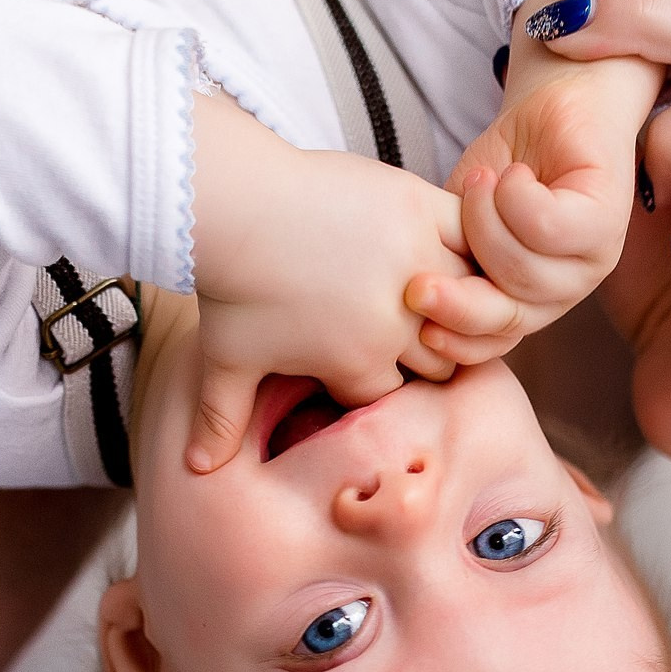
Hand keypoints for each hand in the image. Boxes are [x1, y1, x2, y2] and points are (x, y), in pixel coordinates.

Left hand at [188, 96, 484, 469]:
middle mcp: (396, 323)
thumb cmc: (230, 282)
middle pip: (440, 354)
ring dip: (457, 298)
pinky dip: (471, 244)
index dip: (381, 375)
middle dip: (423, 345)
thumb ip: (220, 423)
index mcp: (358, 365)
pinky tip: (452, 244)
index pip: (395, 392)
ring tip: (434, 286)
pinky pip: (473, 239)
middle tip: (404, 317)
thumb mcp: (224, 362)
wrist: (232, 200)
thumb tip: (197, 471)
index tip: (367, 352)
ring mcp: (415, 264)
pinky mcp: (421, 209)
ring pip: (470, 301)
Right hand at [420, 0, 661, 364]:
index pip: (489, 345)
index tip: (406, 300)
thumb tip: (401, 309)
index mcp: (528, 301)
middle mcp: (568, 291)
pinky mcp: (609, 214)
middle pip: (507, 318)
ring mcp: (594, 258)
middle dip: (457, 300)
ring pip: (525, 274)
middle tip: (416, 273)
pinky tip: (510, 175)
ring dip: (484, 226)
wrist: (559, 91)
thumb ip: (440, 265)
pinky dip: (515, 200)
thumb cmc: (508, 157)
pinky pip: (550, 229)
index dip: (449, 335)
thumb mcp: (456, 220)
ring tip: (479, 183)